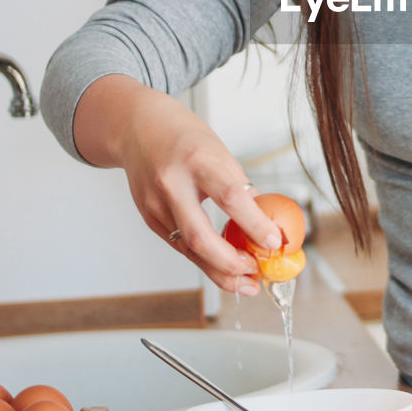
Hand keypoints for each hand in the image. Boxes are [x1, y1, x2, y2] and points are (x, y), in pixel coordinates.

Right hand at [77, 76, 282, 293]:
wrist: (136, 127)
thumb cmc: (184, 136)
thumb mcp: (218, 150)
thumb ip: (238, 185)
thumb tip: (266, 221)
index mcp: (197, 158)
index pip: (231, 197)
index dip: (255, 225)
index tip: (275, 241)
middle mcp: (172, 184)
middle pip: (201, 237)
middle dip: (232, 264)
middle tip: (256, 273)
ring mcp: (155, 204)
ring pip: (189, 250)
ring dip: (220, 273)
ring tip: (247, 283)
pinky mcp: (149, 218)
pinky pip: (180, 246)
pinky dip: (204, 260)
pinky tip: (223, 267)